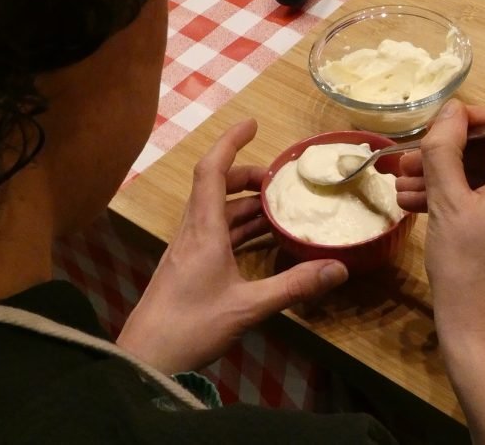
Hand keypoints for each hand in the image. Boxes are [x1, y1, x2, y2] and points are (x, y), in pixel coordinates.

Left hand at [117, 120, 348, 373]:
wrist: (146, 360)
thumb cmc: (189, 327)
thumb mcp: (247, 307)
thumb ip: (294, 286)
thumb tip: (338, 268)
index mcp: (203, 231)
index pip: (213, 171)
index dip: (231, 142)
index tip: (253, 124)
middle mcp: (193, 233)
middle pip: (216, 188)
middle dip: (248, 177)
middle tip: (280, 181)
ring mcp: (188, 251)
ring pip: (218, 213)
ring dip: (247, 205)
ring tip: (280, 209)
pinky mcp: (189, 268)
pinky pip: (217, 235)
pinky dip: (240, 230)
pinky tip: (262, 242)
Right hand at [397, 99, 484, 442]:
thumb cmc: (465, 271)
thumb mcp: (448, 204)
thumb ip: (445, 149)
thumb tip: (450, 108)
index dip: (464, 120)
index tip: (426, 129)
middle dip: (446, 156)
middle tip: (403, 164)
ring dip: (448, 180)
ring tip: (403, 189)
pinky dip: (464, 202)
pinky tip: (423, 206)